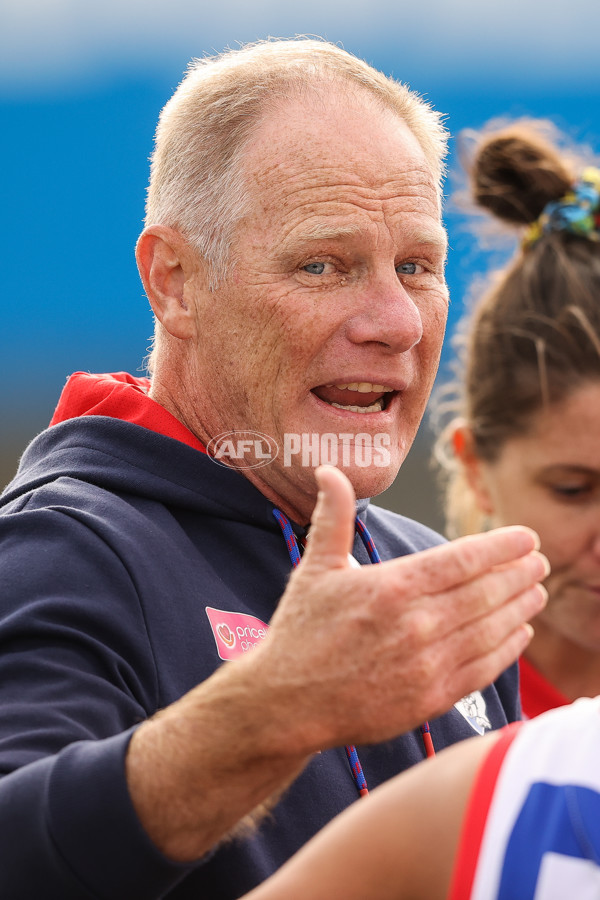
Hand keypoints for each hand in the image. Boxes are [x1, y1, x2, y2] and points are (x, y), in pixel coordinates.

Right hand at [251, 465, 547, 749]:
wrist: (286, 703)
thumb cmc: (300, 632)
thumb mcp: (314, 567)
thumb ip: (333, 517)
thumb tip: (329, 470)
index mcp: (390, 587)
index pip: (462, 560)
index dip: (501, 547)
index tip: (526, 538)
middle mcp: (414, 625)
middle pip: (485, 593)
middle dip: (519, 574)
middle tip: (540, 561)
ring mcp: (425, 665)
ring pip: (490, 631)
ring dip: (520, 609)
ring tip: (538, 592)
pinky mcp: (429, 700)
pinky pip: (481, 670)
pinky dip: (507, 650)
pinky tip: (519, 634)